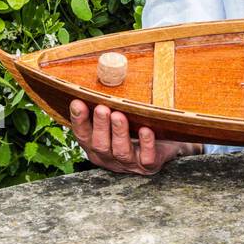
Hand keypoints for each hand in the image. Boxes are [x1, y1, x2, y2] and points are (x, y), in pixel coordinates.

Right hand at [68, 100, 202, 175]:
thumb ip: (105, 106)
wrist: (166, 144)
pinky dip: (146, 144)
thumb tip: (95, 77)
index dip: (78, 120)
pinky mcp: (149, 166)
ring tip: (119, 115)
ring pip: (121, 151)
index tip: (77, 102)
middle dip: (100, 126)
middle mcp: (109, 158)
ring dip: (119, 133)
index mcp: (96, 146)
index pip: (83, 135)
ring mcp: (129, 163)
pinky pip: (147, 158)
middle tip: (102, 108)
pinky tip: (146, 130)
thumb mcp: (117, 117)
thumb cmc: (135, 127)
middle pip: (100, 145)